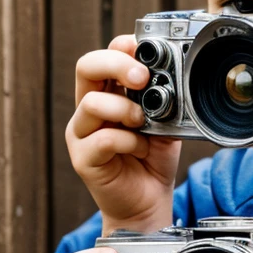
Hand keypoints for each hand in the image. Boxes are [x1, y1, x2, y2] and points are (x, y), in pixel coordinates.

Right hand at [68, 35, 180, 231]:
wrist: (148, 204)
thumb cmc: (152, 162)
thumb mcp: (166, 124)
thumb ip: (164, 101)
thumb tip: (172, 77)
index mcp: (107, 95)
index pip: (103, 57)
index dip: (121, 47)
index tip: (144, 50)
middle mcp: (88, 110)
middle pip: (85, 67)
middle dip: (116, 65)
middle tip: (142, 78)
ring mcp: (81, 134)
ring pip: (92, 103)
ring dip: (125, 110)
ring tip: (144, 126)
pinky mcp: (82, 158)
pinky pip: (103, 138)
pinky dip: (128, 142)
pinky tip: (141, 150)